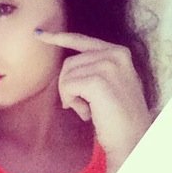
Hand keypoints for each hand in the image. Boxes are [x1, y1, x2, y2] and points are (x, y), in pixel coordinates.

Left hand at [35, 31, 151, 172]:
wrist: (133, 139)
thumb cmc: (118, 115)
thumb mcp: (112, 82)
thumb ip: (94, 67)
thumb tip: (66, 65)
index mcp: (118, 52)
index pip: (81, 40)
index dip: (57, 37)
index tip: (37, 33)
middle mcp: (115, 54)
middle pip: (69, 62)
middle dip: (68, 85)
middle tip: (82, 105)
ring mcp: (108, 66)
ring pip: (66, 74)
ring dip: (70, 95)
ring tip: (88, 110)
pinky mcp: (98, 81)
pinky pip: (67, 86)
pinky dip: (71, 101)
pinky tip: (86, 113)